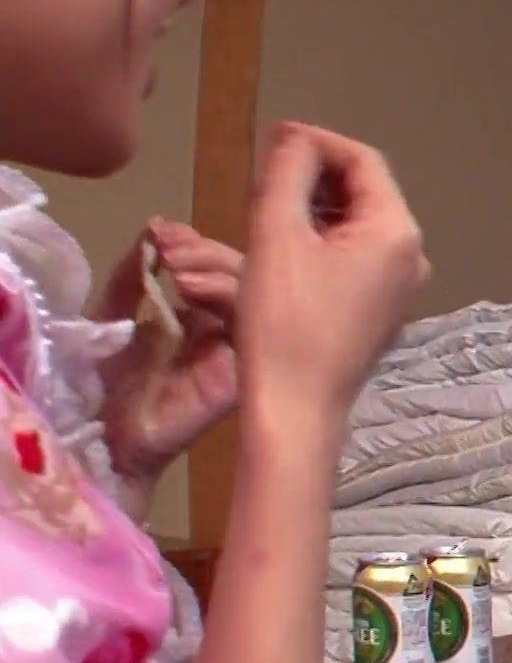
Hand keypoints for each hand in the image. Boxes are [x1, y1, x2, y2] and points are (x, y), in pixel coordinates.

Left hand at [92, 219, 242, 502]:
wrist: (104, 435)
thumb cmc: (105, 382)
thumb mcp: (112, 313)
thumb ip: (132, 274)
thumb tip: (154, 227)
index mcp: (201, 315)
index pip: (217, 268)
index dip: (195, 243)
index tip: (162, 229)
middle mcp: (225, 329)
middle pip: (243, 275)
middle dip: (206, 250)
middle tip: (171, 245)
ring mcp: (239, 350)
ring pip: (256, 295)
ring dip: (218, 269)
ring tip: (178, 264)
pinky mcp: (242, 373)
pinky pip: (254, 328)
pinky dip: (227, 298)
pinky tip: (191, 289)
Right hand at [238, 122, 428, 418]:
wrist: (295, 407)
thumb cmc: (284, 321)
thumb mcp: (278, 234)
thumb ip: (290, 173)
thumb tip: (297, 138)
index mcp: (397, 232)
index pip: (364, 161)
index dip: (317, 141)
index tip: (273, 136)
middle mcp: (412, 256)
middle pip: (366, 191)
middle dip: (316, 174)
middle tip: (265, 173)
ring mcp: (401, 287)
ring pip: (359, 224)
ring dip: (317, 207)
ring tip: (269, 206)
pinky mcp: (382, 310)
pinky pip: (357, 257)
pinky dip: (325, 239)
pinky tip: (286, 247)